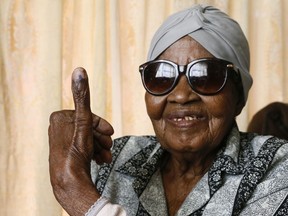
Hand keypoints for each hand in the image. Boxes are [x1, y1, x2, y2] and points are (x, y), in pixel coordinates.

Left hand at [48, 67, 113, 214]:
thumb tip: (79, 70)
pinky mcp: (65, 154)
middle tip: (109, 146)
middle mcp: (57, 129)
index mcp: (58, 118)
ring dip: (100, 146)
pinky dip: (93, 152)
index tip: (110, 133)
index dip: (101, 125)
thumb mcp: (83, 121)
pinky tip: (99, 159)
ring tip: (106, 155)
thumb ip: (82, 96)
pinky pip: (83, 149)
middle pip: (88, 128)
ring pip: (87, 139)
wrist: (70, 182)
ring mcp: (61, 143)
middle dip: (101, 137)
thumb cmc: (75, 152)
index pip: (87, 115)